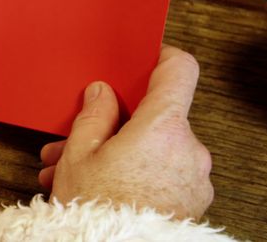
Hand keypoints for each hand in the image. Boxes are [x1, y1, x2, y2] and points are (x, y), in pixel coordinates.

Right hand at [38, 45, 213, 219]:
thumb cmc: (99, 209)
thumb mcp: (80, 152)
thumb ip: (94, 115)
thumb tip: (103, 94)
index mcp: (164, 127)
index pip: (179, 70)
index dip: (160, 58)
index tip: (145, 58)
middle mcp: (190, 150)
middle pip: (156, 117)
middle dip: (113, 125)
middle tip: (77, 137)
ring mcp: (195, 179)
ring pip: (155, 149)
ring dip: (117, 153)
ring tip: (72, 172)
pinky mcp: (191, 203)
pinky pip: (163, 175)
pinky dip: (134, 175)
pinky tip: (97, 188)